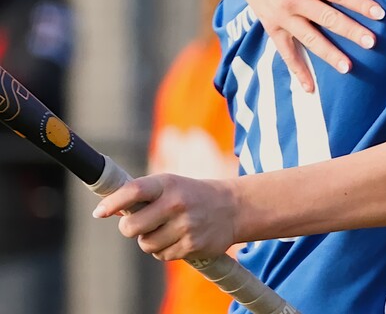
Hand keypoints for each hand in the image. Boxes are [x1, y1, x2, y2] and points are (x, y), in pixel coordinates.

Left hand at [93, 175, 236, 261]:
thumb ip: (142, 195)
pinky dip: (165, 249)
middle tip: (139, 224)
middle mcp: (176, 203)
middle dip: (129, 228)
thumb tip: (105, 209)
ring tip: (167, 229)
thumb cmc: (191, 195)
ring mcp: (185, 226)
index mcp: (168, 184)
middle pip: (131, 227)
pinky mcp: (192, 246)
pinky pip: (162, 255)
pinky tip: (179, 237)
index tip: (99, 212)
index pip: (133, 191)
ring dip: (150, 240)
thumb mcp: (171, 185)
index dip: (113, 203)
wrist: (232, 208)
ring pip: (146, 244)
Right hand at [227, 0, 385, 90]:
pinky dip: (296, 70)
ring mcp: (283, 16)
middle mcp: (295, 0)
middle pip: (328, 18)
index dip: (360, 3)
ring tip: (348, 67)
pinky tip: (309, 88)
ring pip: (310, 39)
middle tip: (372, 42)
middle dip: (351, 31)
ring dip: (329, 53)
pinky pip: (285, 52)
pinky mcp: (272, 26)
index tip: (380, 13)